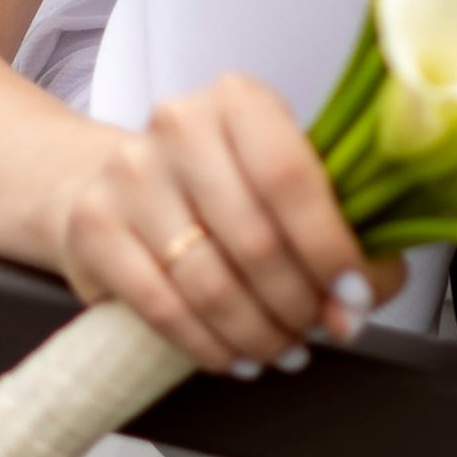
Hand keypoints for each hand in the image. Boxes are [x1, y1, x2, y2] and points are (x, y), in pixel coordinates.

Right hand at [48, 75, 403, 373]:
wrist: (111, 184)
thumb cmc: (216, 184)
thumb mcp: (277, 180)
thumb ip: (333, 227)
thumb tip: (362, 298)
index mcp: (239, 100)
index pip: (293, 179)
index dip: (331, 248)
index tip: (355, 295)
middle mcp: (179, 126)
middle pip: (255, 239)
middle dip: (300, 302)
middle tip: (321, 330)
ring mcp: (130, 176)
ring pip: (210, 282)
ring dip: (258, 331)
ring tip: (283, 349)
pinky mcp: (94, 227)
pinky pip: (164, 307)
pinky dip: (209, 345)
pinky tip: (235, 356)